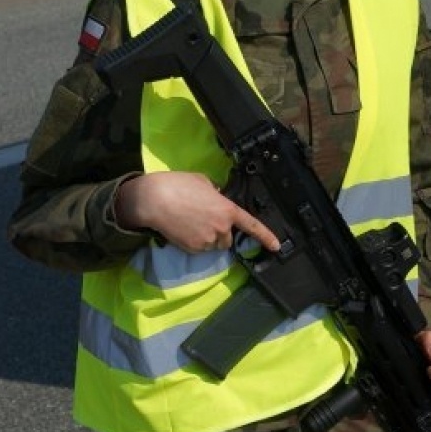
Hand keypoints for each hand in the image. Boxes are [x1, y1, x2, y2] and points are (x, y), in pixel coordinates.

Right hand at [114, 171, 279, 254]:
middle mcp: (221, 228)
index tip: (276, 246)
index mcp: (227, 210)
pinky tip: (182, 229)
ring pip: (213, 245)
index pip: (251, 225)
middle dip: (220, 232)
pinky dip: (194, 242)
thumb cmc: (178, 185)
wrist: (154, 200)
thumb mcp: (203, 182)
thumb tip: (217, 198)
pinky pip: (199, 249)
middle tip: (204, 220)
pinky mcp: (193, 249)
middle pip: (227, 239)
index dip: (266, 236)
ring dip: (207, 238)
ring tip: (190, 223)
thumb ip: (216, 193)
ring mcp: (207, 241)